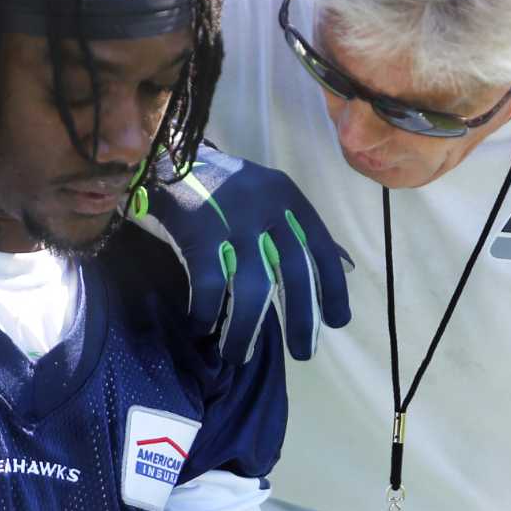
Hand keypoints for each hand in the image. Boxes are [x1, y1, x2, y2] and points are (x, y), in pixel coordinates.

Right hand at [131, 144, 351, 362]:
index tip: (337, 322)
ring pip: (251, 287)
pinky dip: (207, 311)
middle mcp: (266, 207)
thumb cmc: (221, 186)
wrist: (164, 156)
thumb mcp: (269, 197)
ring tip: (237, 354)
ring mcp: (232, 218)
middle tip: (303, 354)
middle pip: (293, 272)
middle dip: (301, 319)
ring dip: (247, 329)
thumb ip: (303, 231)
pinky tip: (202, 326)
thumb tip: (346, 266)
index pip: (320, 247)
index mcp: (287, 199)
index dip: (332, 287)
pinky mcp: (197, 228)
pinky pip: (209, 283)